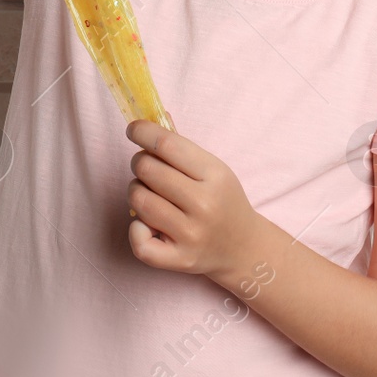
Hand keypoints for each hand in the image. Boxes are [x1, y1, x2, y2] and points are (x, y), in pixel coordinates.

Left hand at [125, 117, 264, 278]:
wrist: (243, 247)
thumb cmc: (222, 201)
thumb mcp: (212, 169)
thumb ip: (181, 146)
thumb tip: (155, 116)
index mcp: (215, 176)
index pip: (167, 144)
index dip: (142, 131)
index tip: (134, 130)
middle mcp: (204, 205)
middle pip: (147, 169)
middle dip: (140, 163)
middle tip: (147, 168)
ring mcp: (191, 235)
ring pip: (138, 200)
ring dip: (136, 191)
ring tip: (150, 194)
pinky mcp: (180, 259)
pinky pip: (139, 241)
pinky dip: (136, 229)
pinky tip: (146, 224)